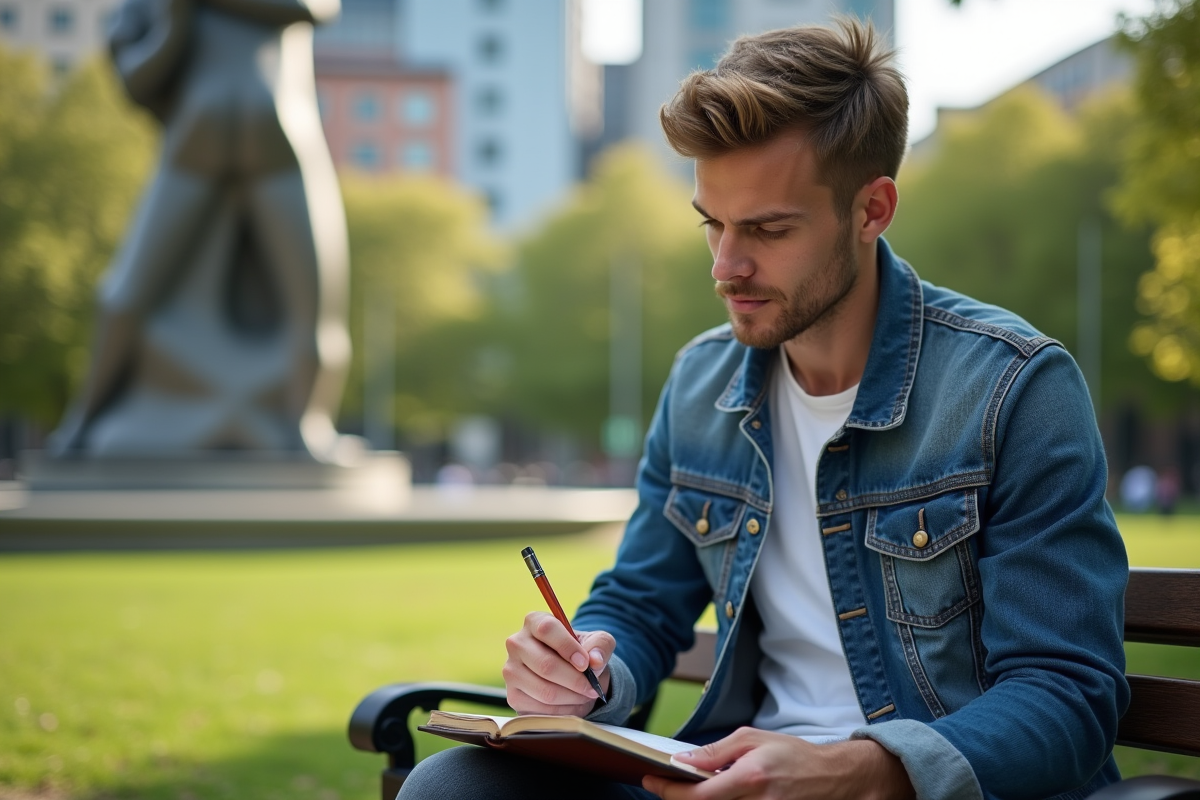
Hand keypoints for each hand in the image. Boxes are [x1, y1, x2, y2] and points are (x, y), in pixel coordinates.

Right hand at [503, 611, 615, 716]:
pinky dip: (563, 711)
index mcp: (534, 621)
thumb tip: (595, 661)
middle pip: (546, 665)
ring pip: (545, 691)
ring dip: (572, 697)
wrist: (568, 673)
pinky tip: (573, 704)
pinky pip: (540, 709)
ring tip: (586, 695)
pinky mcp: (513, 695)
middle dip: (575, 680)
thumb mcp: (596, 641)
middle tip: (592, 687)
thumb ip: (601, 645)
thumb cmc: (580, 652)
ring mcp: (511, 670)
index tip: (585, 664)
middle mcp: (517, 643)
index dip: (568, 647)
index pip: (547, 629)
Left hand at [643, 728, 914, 799]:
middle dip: (675, 799)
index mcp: (750, 778)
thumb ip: (716, 752)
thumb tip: (683, 760)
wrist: (833, 777)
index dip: (668, 790)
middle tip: (662, 785)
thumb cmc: (792, 754)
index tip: (650, 780)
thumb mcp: (752, 739)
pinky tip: (710, 795)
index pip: (697, 794)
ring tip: (686, 789)